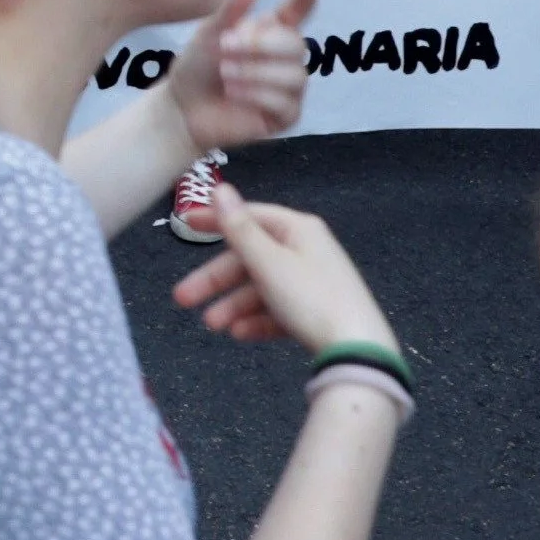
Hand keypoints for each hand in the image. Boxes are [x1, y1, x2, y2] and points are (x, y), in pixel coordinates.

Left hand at [166, 0, 316, 151]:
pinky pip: (286, 103)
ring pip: (294, 76)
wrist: (183, 108)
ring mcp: (290, 89)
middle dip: (261, 45)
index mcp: (270, 33)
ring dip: (255, 72)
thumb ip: (233, 8)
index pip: (296, 13)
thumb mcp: (211, 34)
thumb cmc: (199, 67)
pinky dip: (256, 95)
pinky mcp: (286, 116)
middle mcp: (285, 59)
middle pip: (297, 45)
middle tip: (226, 46)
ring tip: (225, 73)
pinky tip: (233, 93)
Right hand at [168, 179, 394, 352]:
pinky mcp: (316, 312)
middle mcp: (306, 250)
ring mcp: (312, 282)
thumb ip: (240, 229)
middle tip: (182, 298)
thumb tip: (221, 189)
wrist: (357, 351)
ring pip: (262, 288)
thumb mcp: (269, 263)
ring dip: (234, 306)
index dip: (215, 219)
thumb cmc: (310, 298)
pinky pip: (279, 310)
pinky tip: (240, 335)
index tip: (184, 223)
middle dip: (216, 280)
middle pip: (251, 258)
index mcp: (298, 230)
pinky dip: (258, 320)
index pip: (249, 215)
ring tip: (213, 326)